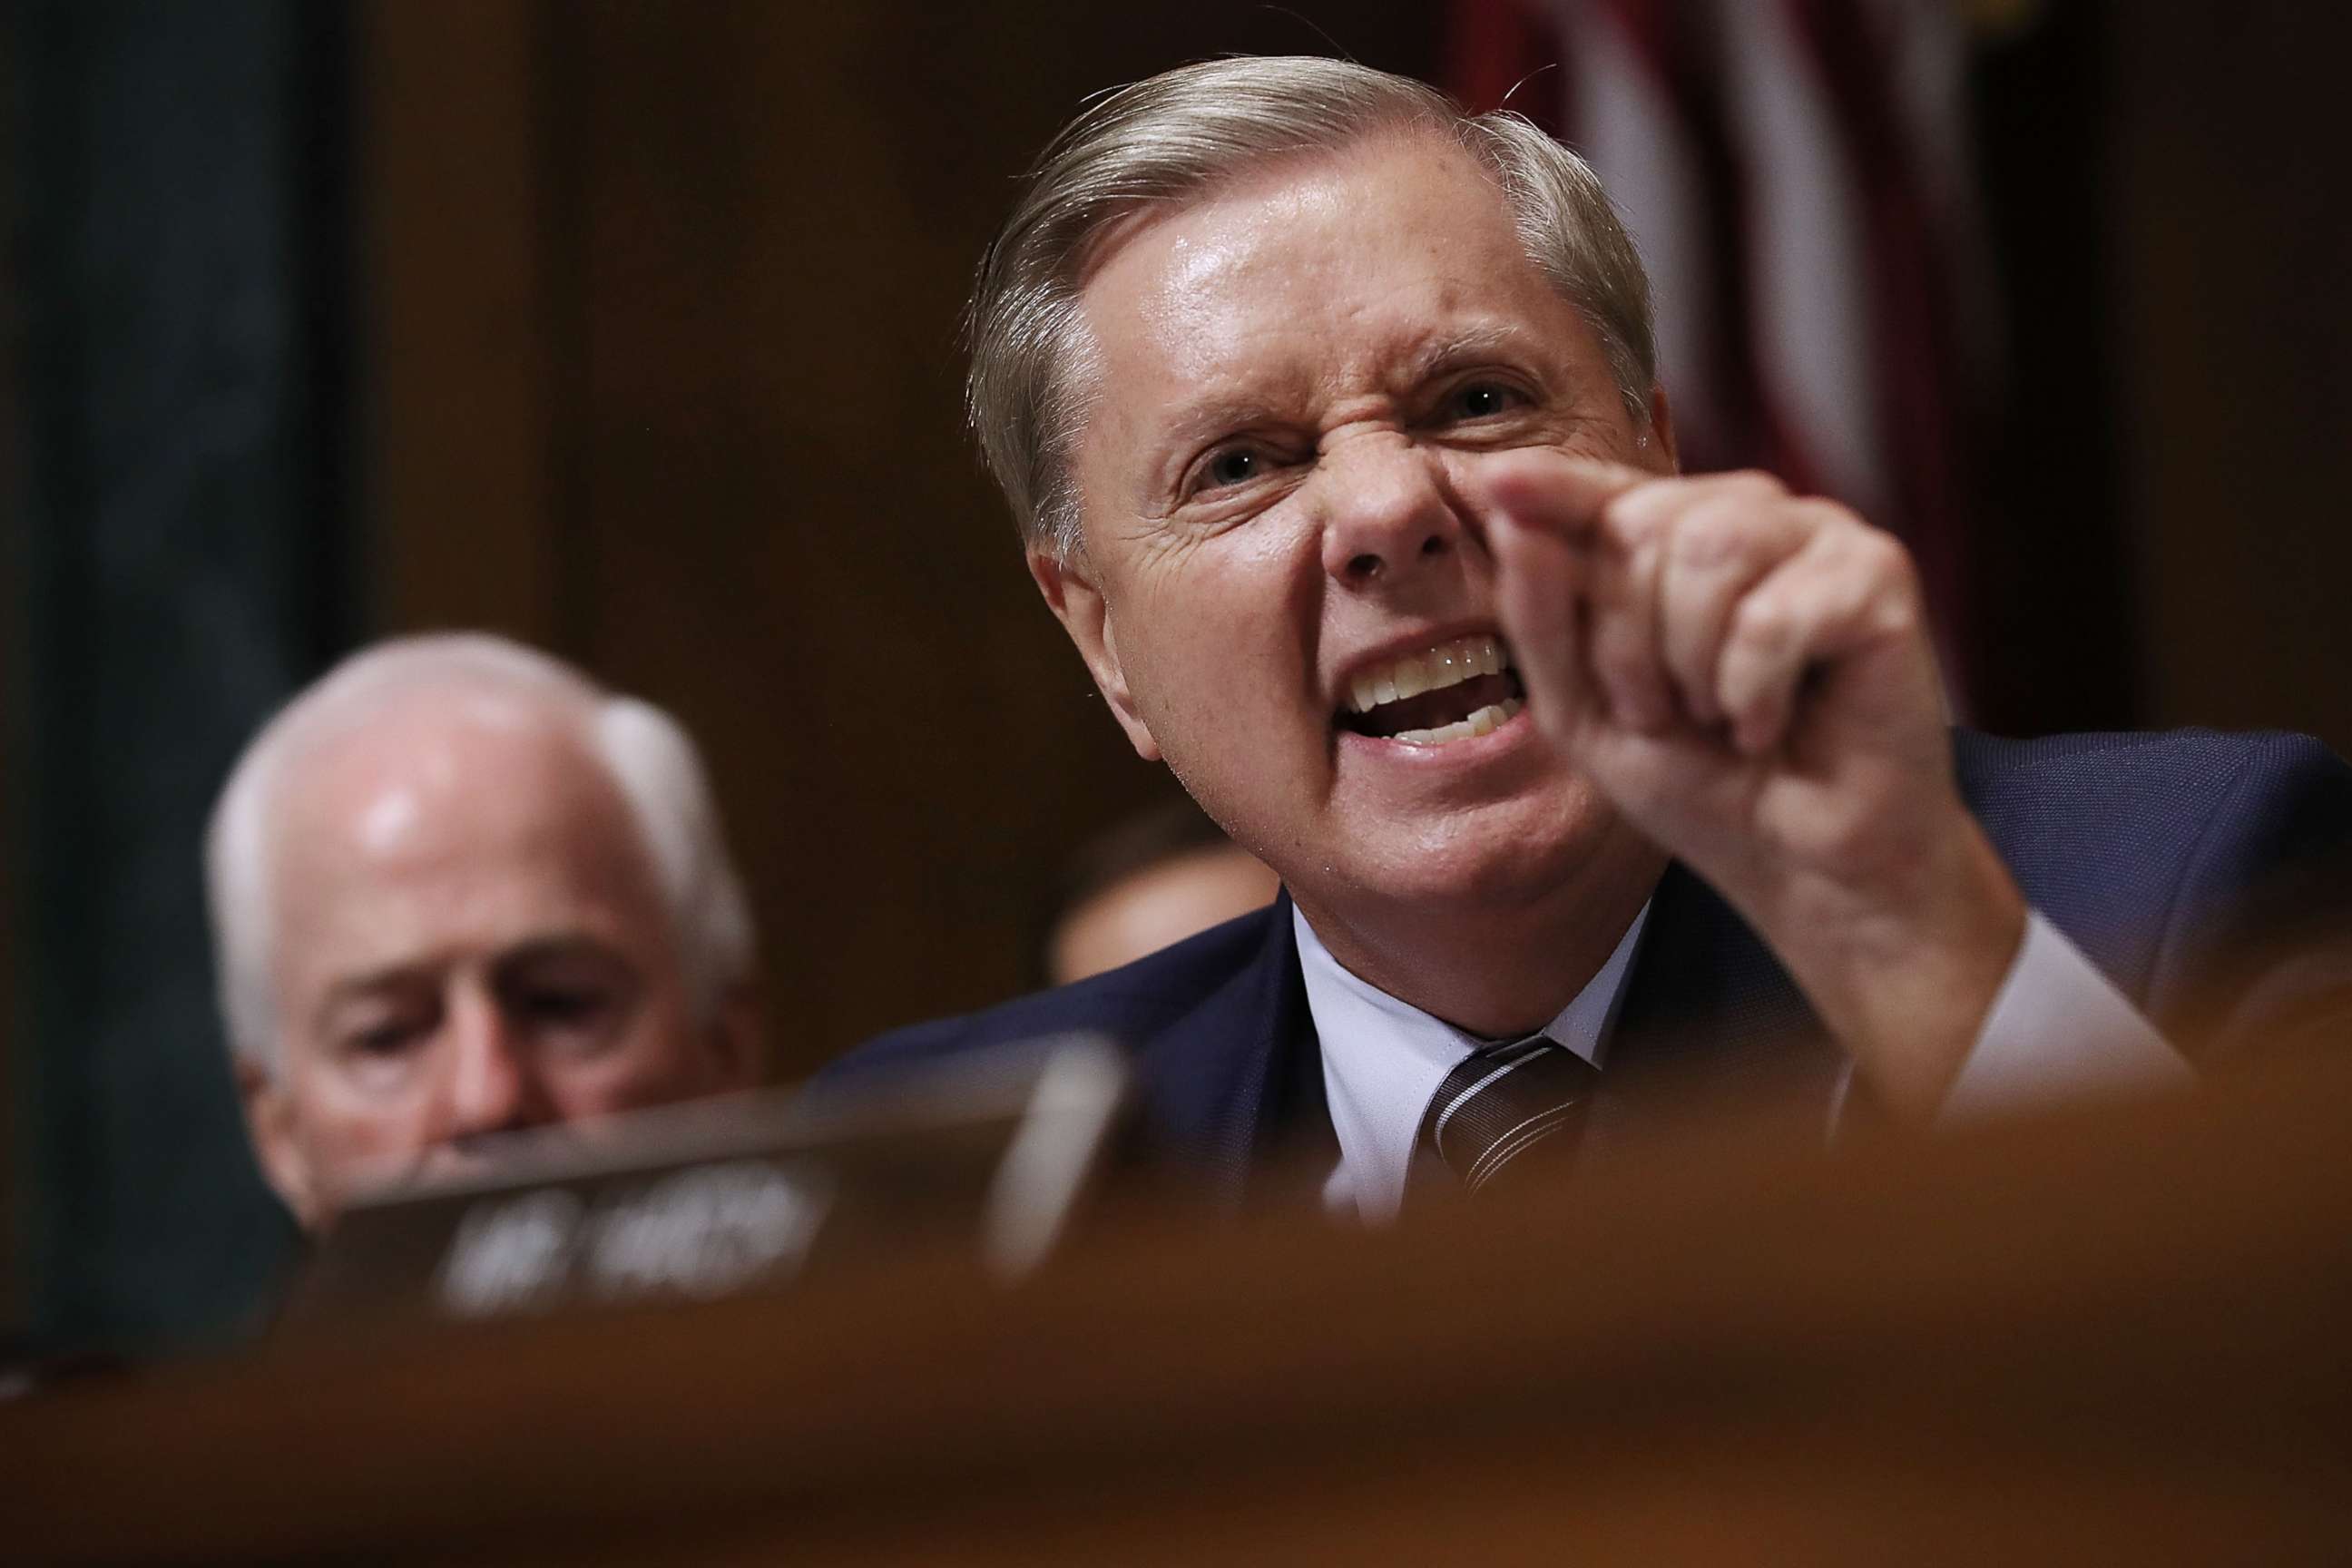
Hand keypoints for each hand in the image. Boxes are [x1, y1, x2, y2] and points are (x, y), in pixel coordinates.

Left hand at [1473, 450, 2025, 1117]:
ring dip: (1689, 665)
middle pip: (1640, 525)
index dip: (1552, 488)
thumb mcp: (1583, 708)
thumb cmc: (1702, 782)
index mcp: (1675, 539)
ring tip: (1719, 716)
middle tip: (1667, 714)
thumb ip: (1541, 613)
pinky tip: (1772, 724)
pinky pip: (1772, 613)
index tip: (1495, 478)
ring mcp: (1818, 537)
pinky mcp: (1878, 577)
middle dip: (1628, 644)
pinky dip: (1753, 691)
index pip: (1600, 494)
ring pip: (1708, 548)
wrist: (1802, 867)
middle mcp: (1747, 517)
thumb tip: (1510, 507)